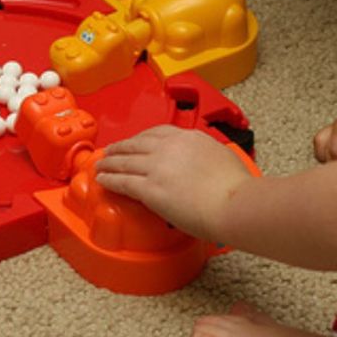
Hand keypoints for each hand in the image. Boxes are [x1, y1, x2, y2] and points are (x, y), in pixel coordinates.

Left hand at [95, 125, 251, 239]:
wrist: (234, 204)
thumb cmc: (236, 188)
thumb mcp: (222, 156)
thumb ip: (207, 154)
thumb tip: (205, 161)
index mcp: (189, 137)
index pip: (157, 132)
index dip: (140, 138)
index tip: (135, 142)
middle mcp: (169, 147)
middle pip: (135, 144)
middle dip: (120, 148)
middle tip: (110, 152)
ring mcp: (157, 167)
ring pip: (124, 161)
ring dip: (108, 163)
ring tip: (100, 166)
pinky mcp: (149, 188)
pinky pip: (122, 182)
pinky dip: (109, 180)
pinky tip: (102, 181)